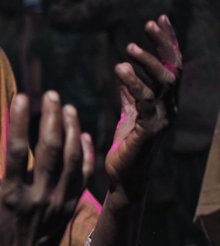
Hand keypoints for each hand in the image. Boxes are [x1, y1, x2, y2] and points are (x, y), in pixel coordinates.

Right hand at [0, 92, 93, 245]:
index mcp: (11, 196)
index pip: (18, 150)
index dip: (20, 121)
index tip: (22, 96)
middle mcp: (38, 196)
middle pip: (51, 149)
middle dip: (53, 117)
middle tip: (51, 95)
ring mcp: (57, 203)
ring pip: (71, 159)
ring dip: (72, 130)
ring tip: (68, 107)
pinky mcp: (69, 208)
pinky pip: (82, 177)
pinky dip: (86, 154)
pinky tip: (84, 135)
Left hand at [105, 15, 181, 197]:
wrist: (124, 177)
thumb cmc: (127, 147)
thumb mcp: (129, 114)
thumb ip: (130, 93)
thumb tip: (124, 69)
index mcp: (166, 101)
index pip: (171, 66)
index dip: (167, 42)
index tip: (158, 20)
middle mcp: (170, 107)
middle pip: (174, 68)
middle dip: (164, 44)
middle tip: (148, 24)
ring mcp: (163, 118)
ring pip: (163, 82)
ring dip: (148, 62)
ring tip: (129, 48)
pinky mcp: (150, 130)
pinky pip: (146, 101)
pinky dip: (134, 83)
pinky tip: (120, 70)